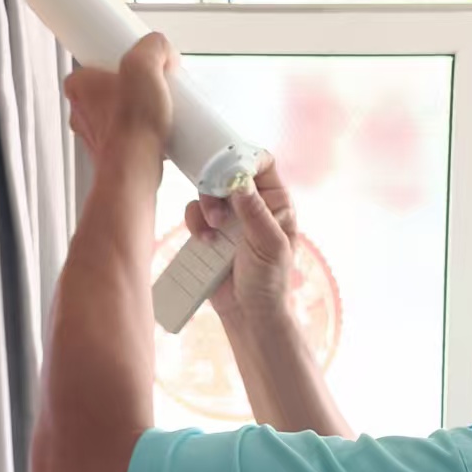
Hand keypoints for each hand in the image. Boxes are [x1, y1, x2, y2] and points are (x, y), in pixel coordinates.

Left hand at [64, 32, 173, 163]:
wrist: (134, 171)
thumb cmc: (131, 125)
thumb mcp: (145, 65)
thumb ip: (153, 46)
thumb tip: (161, 47)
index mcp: (79, 84)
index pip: (100, 62)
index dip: (125, 62)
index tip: (142, 64)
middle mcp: (81, 110)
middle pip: (115, 86)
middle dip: (137, 86)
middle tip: (155, 86)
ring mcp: (96, 134)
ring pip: (122, 111)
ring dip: (142, 110)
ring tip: (161, 109)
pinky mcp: (112, 153)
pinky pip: (131, 134)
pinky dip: (145, 132)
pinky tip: (161, 130)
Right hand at [186, 155, 295, 321]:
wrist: (247, 313)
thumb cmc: (269, 281)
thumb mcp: (268, 245)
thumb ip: (255, 211)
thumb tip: (239, 178)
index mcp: (276, 201)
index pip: (262, 163)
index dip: (244, 159)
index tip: (227, 171)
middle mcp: (253, 204)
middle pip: (228, 172)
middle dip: (216, 187)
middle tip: (216, 210)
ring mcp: (230, 217)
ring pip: (208, 191)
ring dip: (204, 207)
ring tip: (212, 232)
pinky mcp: (210, 231)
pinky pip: (195, 213)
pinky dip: (195, 223)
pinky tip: (205, 241)